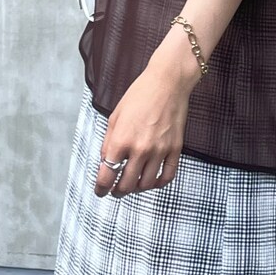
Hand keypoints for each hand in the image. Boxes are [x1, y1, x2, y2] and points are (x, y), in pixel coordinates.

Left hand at [93, 45, 198, 197]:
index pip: (107, 175)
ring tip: (133, 185)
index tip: (100, 191)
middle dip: (118, 191)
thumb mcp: (115, 117)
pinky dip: (158, 184)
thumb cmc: (139, 95)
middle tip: (116, 191)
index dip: (101, 188)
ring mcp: (159, 151)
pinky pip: (167, 176)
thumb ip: (108, 142)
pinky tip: (152, 181)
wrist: (167, 83)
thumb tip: (106, 161)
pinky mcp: (175, 149)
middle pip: (127, 185)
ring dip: (137, 189)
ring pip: (146, 184)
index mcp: (121, 140)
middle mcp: (140, 149)